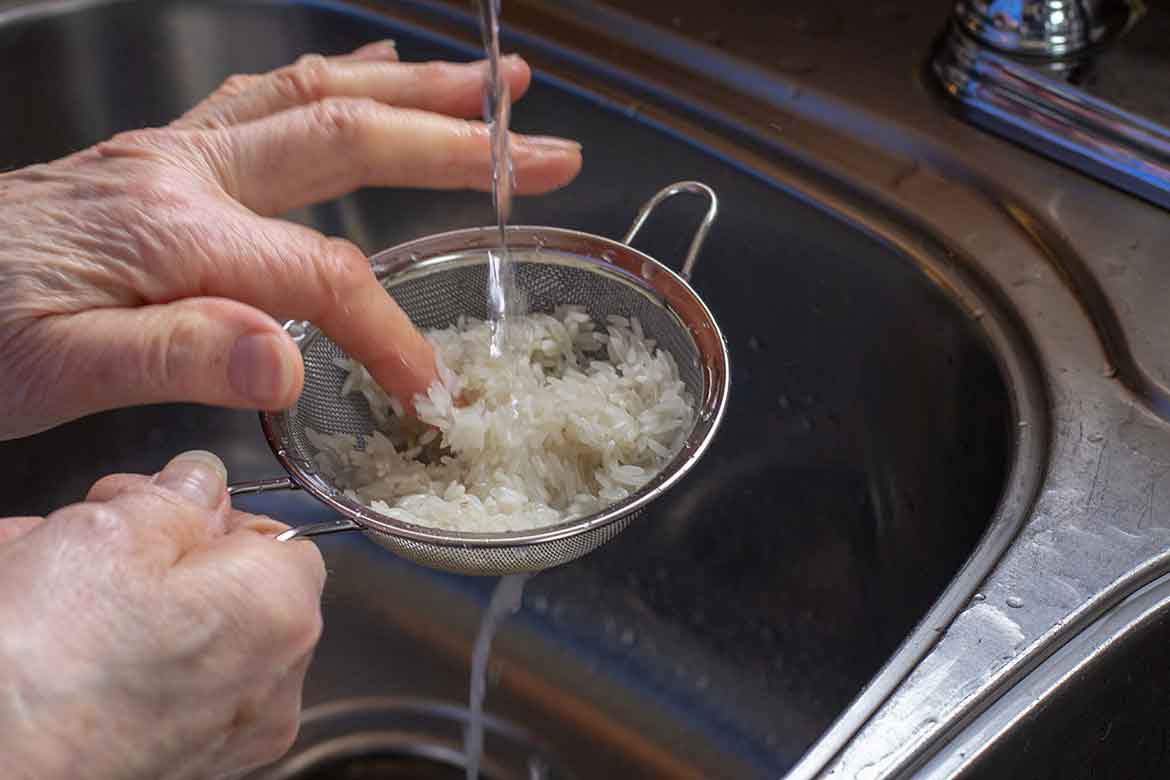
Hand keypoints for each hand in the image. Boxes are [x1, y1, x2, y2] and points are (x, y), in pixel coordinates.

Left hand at [0, 42, 581, 438]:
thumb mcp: (54, 372)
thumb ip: (173, 357)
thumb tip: (289, 362)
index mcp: (172, 231)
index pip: (319, 275)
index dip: (388, 330)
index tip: (428, 386)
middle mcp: (185, 171)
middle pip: (346, 139)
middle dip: (456, 148)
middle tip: (544, 154)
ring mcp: (178, 152)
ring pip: (316, 98)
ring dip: (415, 92)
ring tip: (494, 90)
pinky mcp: (167, 156)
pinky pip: (270, 97)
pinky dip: (342, 82)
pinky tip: (380, 74)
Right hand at [0, 450, 325, 779]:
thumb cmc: (48, 666)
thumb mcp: (110, 534)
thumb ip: (173, 497)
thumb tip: (200, 481)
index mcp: (280, 612)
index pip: (275, 537)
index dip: (206, 513)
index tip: (145, 504)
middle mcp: (273, 683)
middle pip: (226, 588)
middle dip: (150, 553)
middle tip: (81, 534)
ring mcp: (229, 734)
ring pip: (183, 637)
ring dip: (116, 600)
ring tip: (39, 579)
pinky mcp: (183, 765)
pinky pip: (158, 688)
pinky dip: (112, 658)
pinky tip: (46, 634)